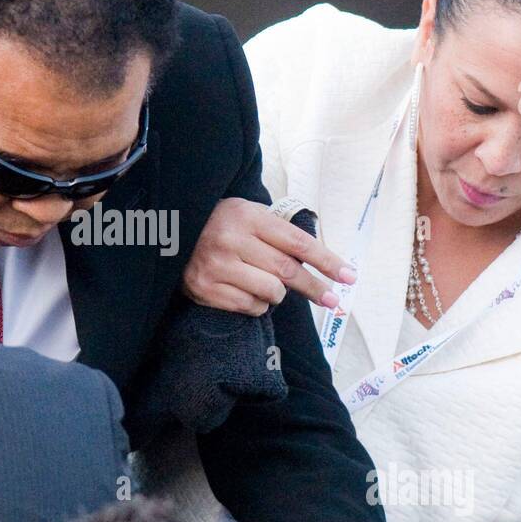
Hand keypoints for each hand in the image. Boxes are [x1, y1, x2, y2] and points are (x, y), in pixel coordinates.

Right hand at [182, 197, 354, 315]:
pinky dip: (257, 304)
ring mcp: (217, 266)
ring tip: (268, 285)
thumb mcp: (249, 215)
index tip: (349, 277)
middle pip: (288, 271)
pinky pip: (249, 306)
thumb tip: (321, 262)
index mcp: (248, 216)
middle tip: (333, 300)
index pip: (298, 243)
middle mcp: (232, 240)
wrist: (172, 233)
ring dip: (278, 294)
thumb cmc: (221, 224)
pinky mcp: (205, 289)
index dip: (327, 261)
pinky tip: (247, 291)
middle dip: (315, 288)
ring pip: (271, 293)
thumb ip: (280, 234)